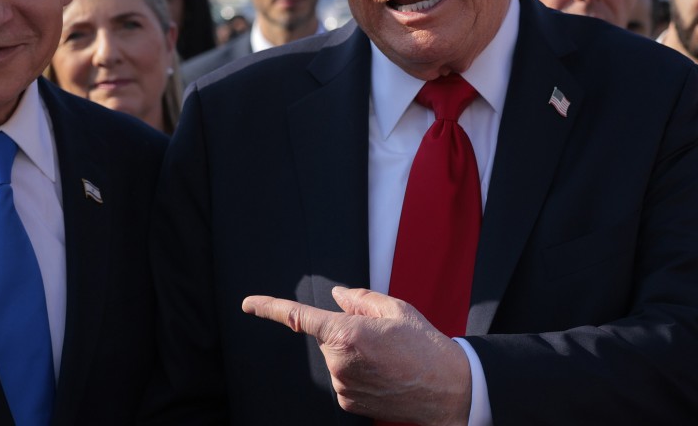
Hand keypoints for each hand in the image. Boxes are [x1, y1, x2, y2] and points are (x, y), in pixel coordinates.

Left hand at [242, 287, 470, 425]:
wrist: (448, 389)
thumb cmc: (425, 345)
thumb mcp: (395, 309)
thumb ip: (359, 299)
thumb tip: (337, 295)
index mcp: (346, 333)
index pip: (297, 318)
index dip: (269, 308)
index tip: (249, 304)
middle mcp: (338, 361)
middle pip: (327, 336)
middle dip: (345, 331)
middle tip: (380, 338)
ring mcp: (342, 385)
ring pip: (335, 358)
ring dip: (352, 353)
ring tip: (388, 358)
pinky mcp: (347, 402)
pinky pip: (342, 378)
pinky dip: (356, 372)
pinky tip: (383, 374)